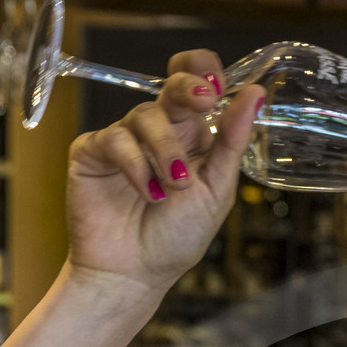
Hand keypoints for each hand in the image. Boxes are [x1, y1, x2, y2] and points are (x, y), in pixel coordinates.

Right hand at [65, 47, 261, 297]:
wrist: (134, 275)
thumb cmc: (176, 238)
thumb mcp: (216, 190)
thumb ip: (232, 141)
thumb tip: (255, 94)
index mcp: (192, 135)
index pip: (196, 81)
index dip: (203, 70)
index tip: (217, 85)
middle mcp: (158, 131)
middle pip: (171, 86)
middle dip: (188, 89)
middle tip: (204, 100)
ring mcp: (124, 139)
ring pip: (145, 116)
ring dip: (165, 150)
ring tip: (173, 187)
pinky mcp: (91, 152)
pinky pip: (114, 140)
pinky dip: (135, 166)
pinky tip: (147, 194)